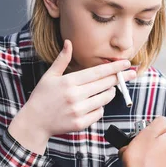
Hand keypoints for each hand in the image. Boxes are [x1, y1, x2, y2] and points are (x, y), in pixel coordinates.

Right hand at [8, 40, 135, 153]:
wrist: (34, 122)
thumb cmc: (42, 97)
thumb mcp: (49, 76)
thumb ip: (62, 60)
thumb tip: (69, 43)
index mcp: (69, 82)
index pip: (97, 72)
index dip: (114, 67)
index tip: (126, 63)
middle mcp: (75, 96)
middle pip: (105, 84)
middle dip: (119, 77)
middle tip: (130, 73)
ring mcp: (78, 111)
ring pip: (104, 99)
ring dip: (110, 93)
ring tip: (108, 89)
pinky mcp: (80, 123)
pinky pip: (99, 113)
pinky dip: (100, 108)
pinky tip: (94, 104)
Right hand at [120, 116, 165, 166]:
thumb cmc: (142, 161)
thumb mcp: (148, 133)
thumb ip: (158, 123)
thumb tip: (162, 122)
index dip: (160, 132)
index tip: (149, 135)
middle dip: (156, 145)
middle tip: (142, 147)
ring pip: (164, 158)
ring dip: (154, 157)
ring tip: (140, 159)